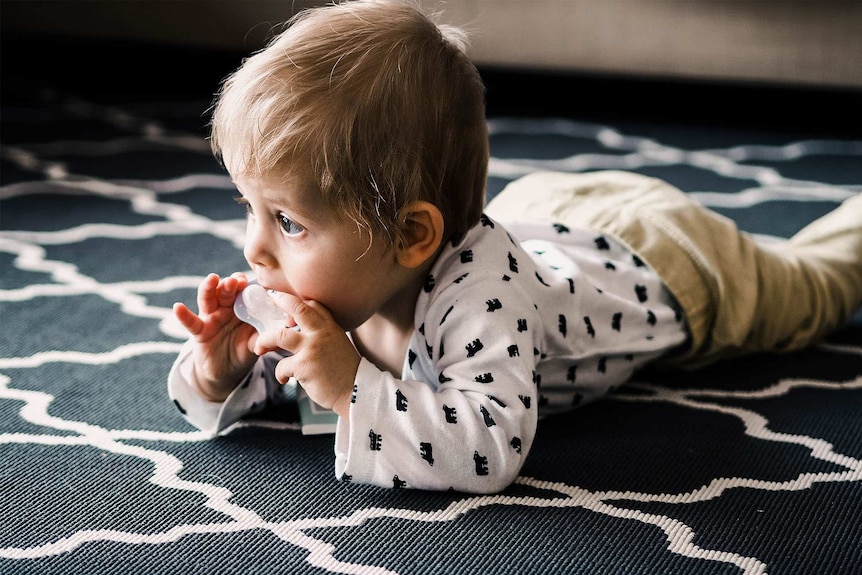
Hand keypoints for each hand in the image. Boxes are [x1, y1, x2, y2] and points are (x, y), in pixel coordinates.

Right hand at [173, 272, 258, 401]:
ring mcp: (211, 318)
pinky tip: (177, 307)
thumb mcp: (256, 342)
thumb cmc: (243, 350)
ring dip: (209, 288)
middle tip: (236, 279)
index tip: (252, 280)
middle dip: (230, 284)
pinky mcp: (199, 331)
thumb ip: (267, 335)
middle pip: (226, 292)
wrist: (226, 371)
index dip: (247, 285)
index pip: (244, 292)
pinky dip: (183, 315)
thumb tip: (284, 330)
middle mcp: (226, 309)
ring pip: (208, 300)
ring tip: (212, 279)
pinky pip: (190, 322)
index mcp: (242, 308)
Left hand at [254, 293, 359, 419]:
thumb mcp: (338, 344)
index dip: (296, 300)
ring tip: (259, 348)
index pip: (312, 305)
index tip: (283, 299)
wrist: (356, 391)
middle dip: (280, 300)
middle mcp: (321, 333)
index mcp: (330, 327)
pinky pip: (281, 366)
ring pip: (278, 336)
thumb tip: (297, 330)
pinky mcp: (304, 366)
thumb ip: (322, 334)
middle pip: (297, 309)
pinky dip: (280, 374)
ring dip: (264, 341)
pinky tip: (285, 379)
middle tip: (270, 299)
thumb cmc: (345, 371)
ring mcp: (312, 348)